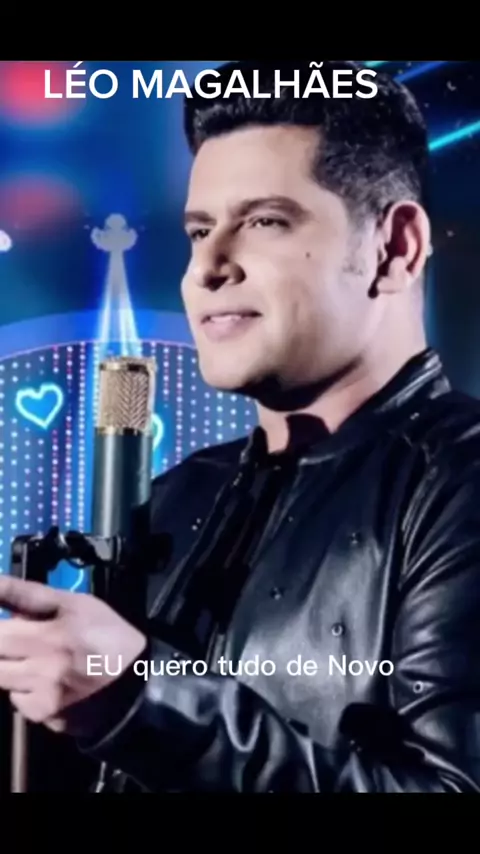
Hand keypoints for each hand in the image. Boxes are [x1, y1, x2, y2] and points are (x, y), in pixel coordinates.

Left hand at [0, 575, 145, 734]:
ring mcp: (43, 696)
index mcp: (53, 634)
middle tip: (15, 638)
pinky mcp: (45, 717)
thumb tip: (0, 592)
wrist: (137, 686)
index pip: (3, 625)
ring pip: (1, 678)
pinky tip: (46, 683)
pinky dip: (24, 691)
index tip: (3, 614)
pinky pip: (17, 701)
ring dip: (8, 667)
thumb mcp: (80, 605)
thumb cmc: (110, 636)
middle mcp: (45, 667)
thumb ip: (36, 598)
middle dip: (3, 641)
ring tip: (32, 659)